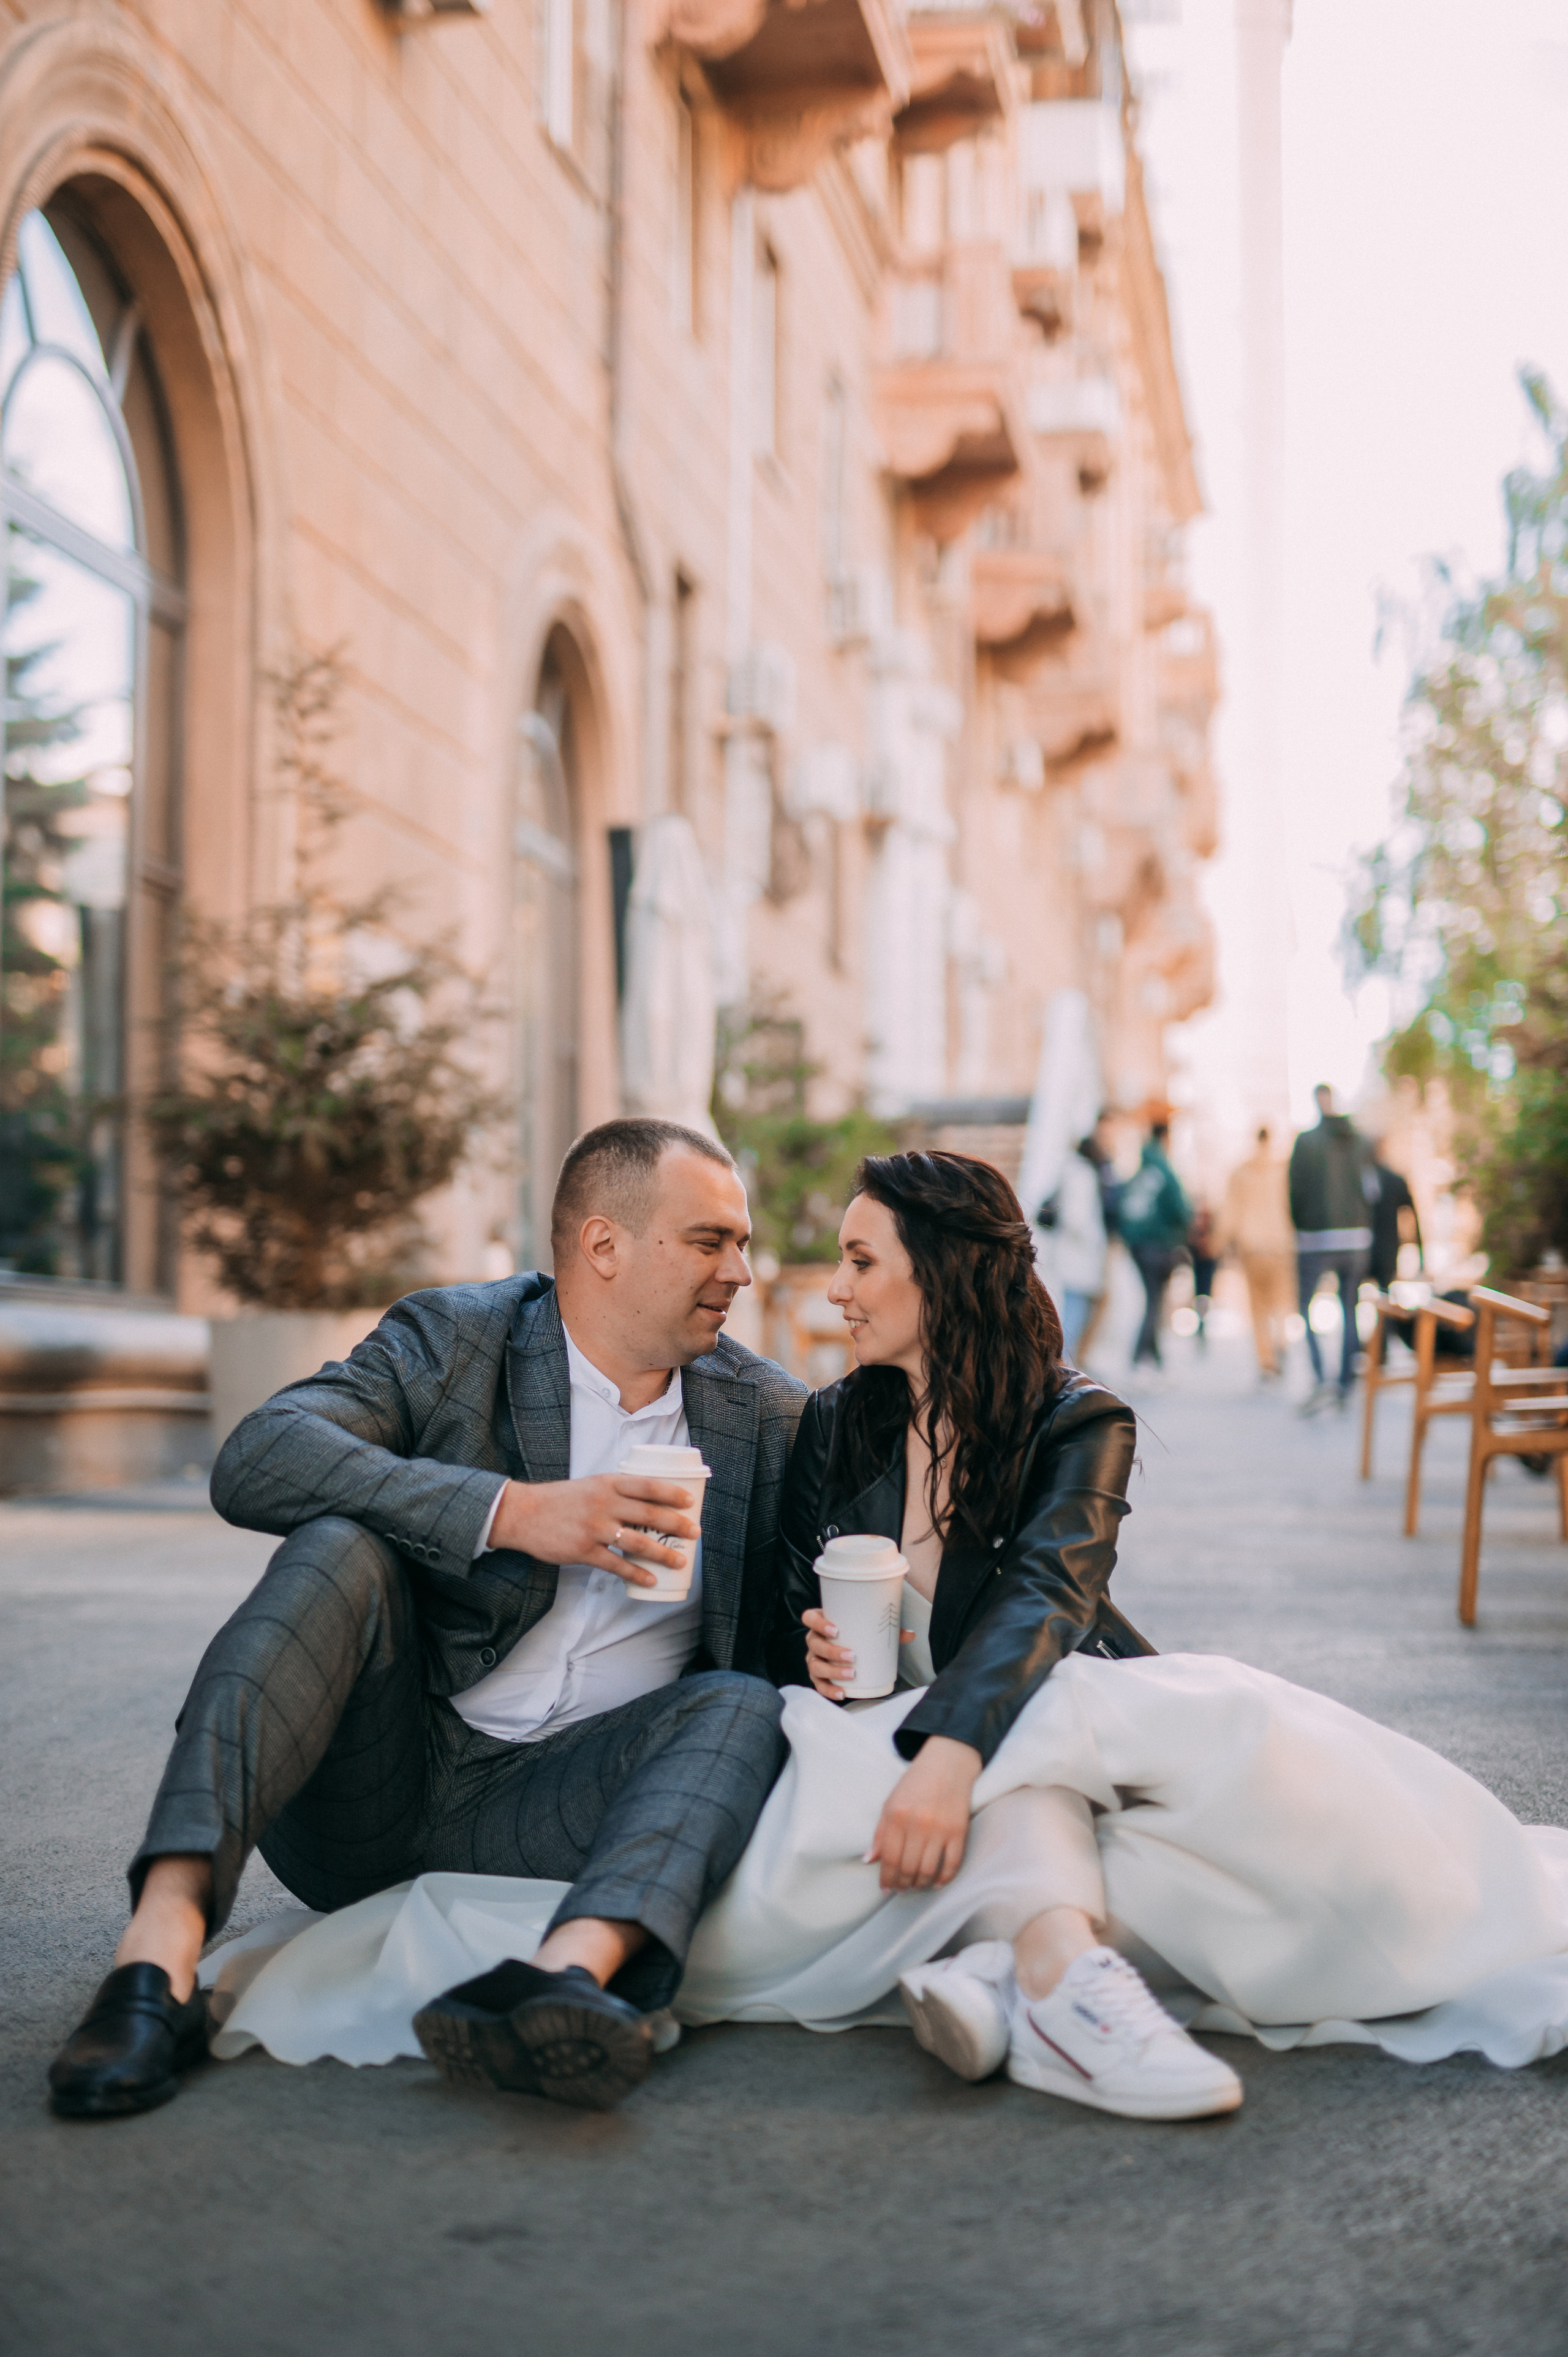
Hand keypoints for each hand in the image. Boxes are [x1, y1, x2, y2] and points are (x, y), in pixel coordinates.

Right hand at [488, 1474, 700, 1587]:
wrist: (524, 1513)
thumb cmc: (561, 1500)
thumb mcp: (591, 1485)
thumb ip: (616, 1491)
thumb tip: (648, 1502)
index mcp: (608, 1483)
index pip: (647, 1485)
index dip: (671, 1492)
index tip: (690, 1501)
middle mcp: (604, 1503)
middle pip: (649, 1514)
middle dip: (676, 1525)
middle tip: (694, 1532)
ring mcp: (594, 1528)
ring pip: (637, 1542)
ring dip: (662, 1553)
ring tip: (680, 1560)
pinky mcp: (583, 1550)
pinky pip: (616, 1565)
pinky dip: (636, 1574)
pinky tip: (650, 1580)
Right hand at [802, 1607, 913, 1701]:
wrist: (851, 1651)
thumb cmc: (858, 1636)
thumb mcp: (870, 1631)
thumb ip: (889, 1631)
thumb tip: (911, 1634)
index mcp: (822, 1623)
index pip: (809, 1618)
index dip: (818, 1623)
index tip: (836, 1630)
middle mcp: (814, 1641)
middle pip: (814, 1644)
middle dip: (832, 1651)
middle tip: (852, 1656)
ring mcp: (813, 1659)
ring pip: (815, 1665)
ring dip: (832, 1671)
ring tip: (852, 1674)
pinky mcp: (817, 1677)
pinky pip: (818, 1685)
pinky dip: (829, 1690)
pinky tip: (842, 1692)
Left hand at [865, 1736, 980, 1892]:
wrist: (947, 1763)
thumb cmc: (915, 1783)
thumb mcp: (890, 1803)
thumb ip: (880, 1833)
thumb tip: (869, 1861)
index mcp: (897, 1816)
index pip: (889, 1858)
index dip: (886, 1879)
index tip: (885, 1889)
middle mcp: (918, 1824)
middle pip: (908, 1868)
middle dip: (903, 1885)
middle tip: (901, 1890)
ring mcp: (940, 1828)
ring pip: (928, 1870)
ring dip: (921, 1884)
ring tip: (916, 1886)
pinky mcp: (959, 1831)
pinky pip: (952, 1863)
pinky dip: (944, 1878)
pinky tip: (937, 1883)